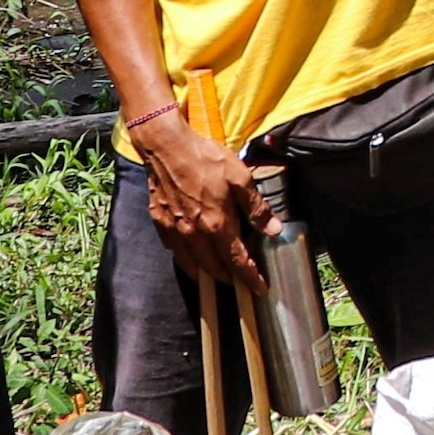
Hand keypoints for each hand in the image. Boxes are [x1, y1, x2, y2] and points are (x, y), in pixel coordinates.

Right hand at [136, 109, 273, 286]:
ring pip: (192, 264)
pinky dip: (186, 258)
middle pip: (214, 267)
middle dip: (229, 278)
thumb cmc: (204, 158)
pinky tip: (192, 254)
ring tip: (218, 274)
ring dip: (207, 273)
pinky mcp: (160, 222)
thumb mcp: (240, 177)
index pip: (237, 261)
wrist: (165, 146)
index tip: (260, 288)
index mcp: (217, 223)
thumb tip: (273, 229)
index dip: (250, 277)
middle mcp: (194, 233)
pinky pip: (174, 250)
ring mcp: (174, 229)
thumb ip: (256, 207)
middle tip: (240, 281)